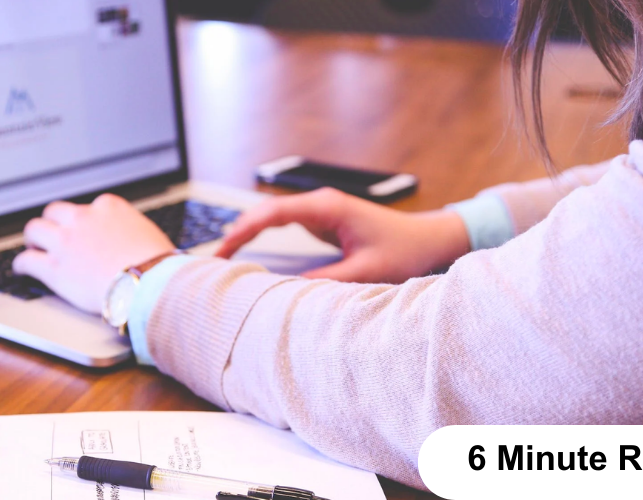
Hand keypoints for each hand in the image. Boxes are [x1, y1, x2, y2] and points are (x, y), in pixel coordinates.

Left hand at [13, 193, 174, 313]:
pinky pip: (27, 260)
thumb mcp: (148, 234)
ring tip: (33, 247)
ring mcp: (66, 242)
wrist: (148, 283)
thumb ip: (131, 231)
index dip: (82, 220)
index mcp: (108, 207)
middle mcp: (83, 218)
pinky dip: (22, 264)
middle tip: (52, 234)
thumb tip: (133, 241)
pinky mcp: (54, 268)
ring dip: (33, 238)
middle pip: (55, 211)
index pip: (88, 207)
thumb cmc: (157, 264)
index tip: (82, 229)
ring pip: (35, 229)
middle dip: (52, 222)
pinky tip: (22, 270)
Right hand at [216, 188, 469, 283]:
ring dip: (247, 233)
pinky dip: (263, 237)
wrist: (429, 239)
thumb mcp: (366, 271)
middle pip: (265, 212)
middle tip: (213, 260)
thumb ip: (326, 281)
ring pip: (271, 218)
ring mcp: (320, 211)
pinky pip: (284, 225)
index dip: (244, 230)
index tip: (223, 250)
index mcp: (327, 208)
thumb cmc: (405, 251)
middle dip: (237, 232)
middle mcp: (320, 204)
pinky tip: (248, 252)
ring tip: (222, 258)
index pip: (273, 213)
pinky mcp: (323, 221)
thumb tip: (287, 292)